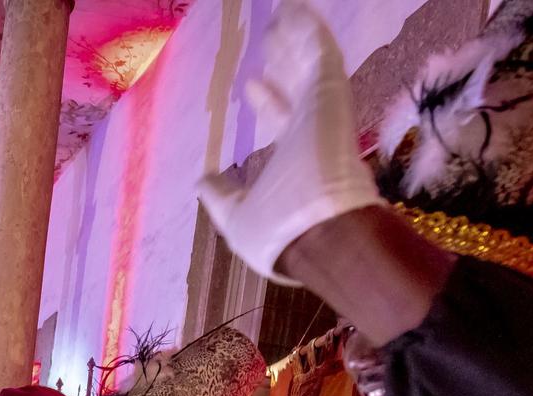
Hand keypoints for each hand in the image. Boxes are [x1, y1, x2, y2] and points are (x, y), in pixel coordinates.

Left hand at [197, 1, 380, 281]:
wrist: (319, 236)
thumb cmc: (279, 235)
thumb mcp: (236, 220)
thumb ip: (220, 198)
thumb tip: (201, 183)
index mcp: (293, 161)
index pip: (280, 120)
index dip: (268, 100)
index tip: (253, 84)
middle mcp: (310, 131)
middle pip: (297, 84)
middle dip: (286, 59)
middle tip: (272, 34)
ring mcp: (322, 110)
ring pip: (309, 61)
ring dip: (297, 35)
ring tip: (284, 10)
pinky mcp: (330, 94)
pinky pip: (319, 51)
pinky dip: (308, 28)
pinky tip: (294, 6)